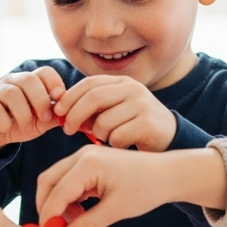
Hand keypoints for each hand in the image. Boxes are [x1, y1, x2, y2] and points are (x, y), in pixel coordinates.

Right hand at [0, 67, 66, 152]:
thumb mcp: (39, 123)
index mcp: (29, 82)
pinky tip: (7, 128)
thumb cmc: (18, 124)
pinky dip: (4, 121)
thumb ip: (53, 117)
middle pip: (28, 79)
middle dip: (40, 100)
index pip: (44, 72)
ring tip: (26, 127)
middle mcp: (11, 81)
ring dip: (23, 114)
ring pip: (12, 93)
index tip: (59, 99)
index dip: (54, 83)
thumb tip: (69, 114)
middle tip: (44, 118)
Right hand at [37, 146, 226, 226]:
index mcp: (87, 164)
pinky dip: (68, 198)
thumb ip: (87, 225)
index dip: (48, 216)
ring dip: (58, 204)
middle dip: (47, 207)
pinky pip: (68, 181)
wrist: (167, 174)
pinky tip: (81, 213)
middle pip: (48, 182)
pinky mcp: (90, 163)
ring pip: (56, 181)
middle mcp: (82, 156)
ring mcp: (85, 157)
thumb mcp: (116, 210)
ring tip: (75, 224)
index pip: (56, 193)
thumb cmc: (147, 186)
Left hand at [54, 75, 176, 151]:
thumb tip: (61, 111)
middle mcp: (134, 89)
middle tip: (67, 130)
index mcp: (122, 82)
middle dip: (74, 115)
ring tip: (106, 138)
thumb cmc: (132, 126)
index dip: (69, 98)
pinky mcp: (149, 124)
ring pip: (104, 121)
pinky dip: (113, 145)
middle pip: (93, 98)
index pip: (89, 83)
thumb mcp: (113, 110)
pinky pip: (117, 137)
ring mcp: (143, 105)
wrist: (168, 139)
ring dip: (98, 135)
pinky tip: (122, 145)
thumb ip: (91, 107)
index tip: (57, 113)